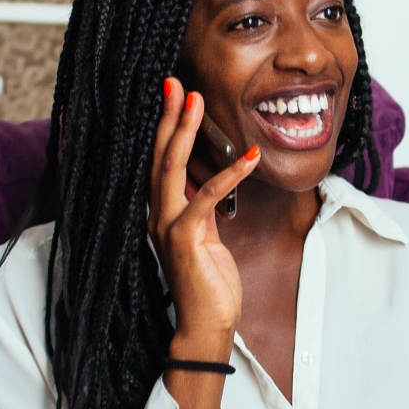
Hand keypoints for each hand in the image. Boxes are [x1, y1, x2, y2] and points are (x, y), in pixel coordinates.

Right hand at [149, 78, 260, 358]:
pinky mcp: (186, 239)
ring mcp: (168, 226)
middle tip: (175, 83)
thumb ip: (201, 210)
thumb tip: (204, 184)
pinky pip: (206, 197)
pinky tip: (250, 157)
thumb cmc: (209, 285)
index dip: (167, 128)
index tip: (174, 96)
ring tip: (196, 101)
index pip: (161, 162)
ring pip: (172, 168)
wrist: (206, 325)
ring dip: (185, 132)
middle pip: (159, 156)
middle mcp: (158, 216)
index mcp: (162, 214)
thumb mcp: (206, 239)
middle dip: (169, 117)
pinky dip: (229, 174)